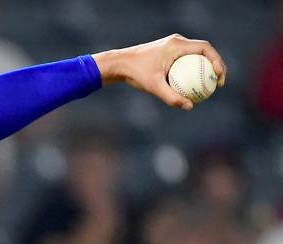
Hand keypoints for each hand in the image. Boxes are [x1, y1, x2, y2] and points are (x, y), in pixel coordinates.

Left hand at [92, 34, 226, 110]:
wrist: (119, 65)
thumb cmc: (135, 74)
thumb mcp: (153, 87)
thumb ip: (171, 97)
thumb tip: (189, 107)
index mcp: (177, 44)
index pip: (205, 48)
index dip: (217, 60)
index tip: (220, 76)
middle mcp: (177, 42)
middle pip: (204, 51)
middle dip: (215, 65)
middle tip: (219, 83)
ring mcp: (173, 46)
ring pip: (195, 56)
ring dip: (205, 68)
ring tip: (210, 86)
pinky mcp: (168, 52)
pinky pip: (185, 61)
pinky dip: (191, 72)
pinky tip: (192, 88)